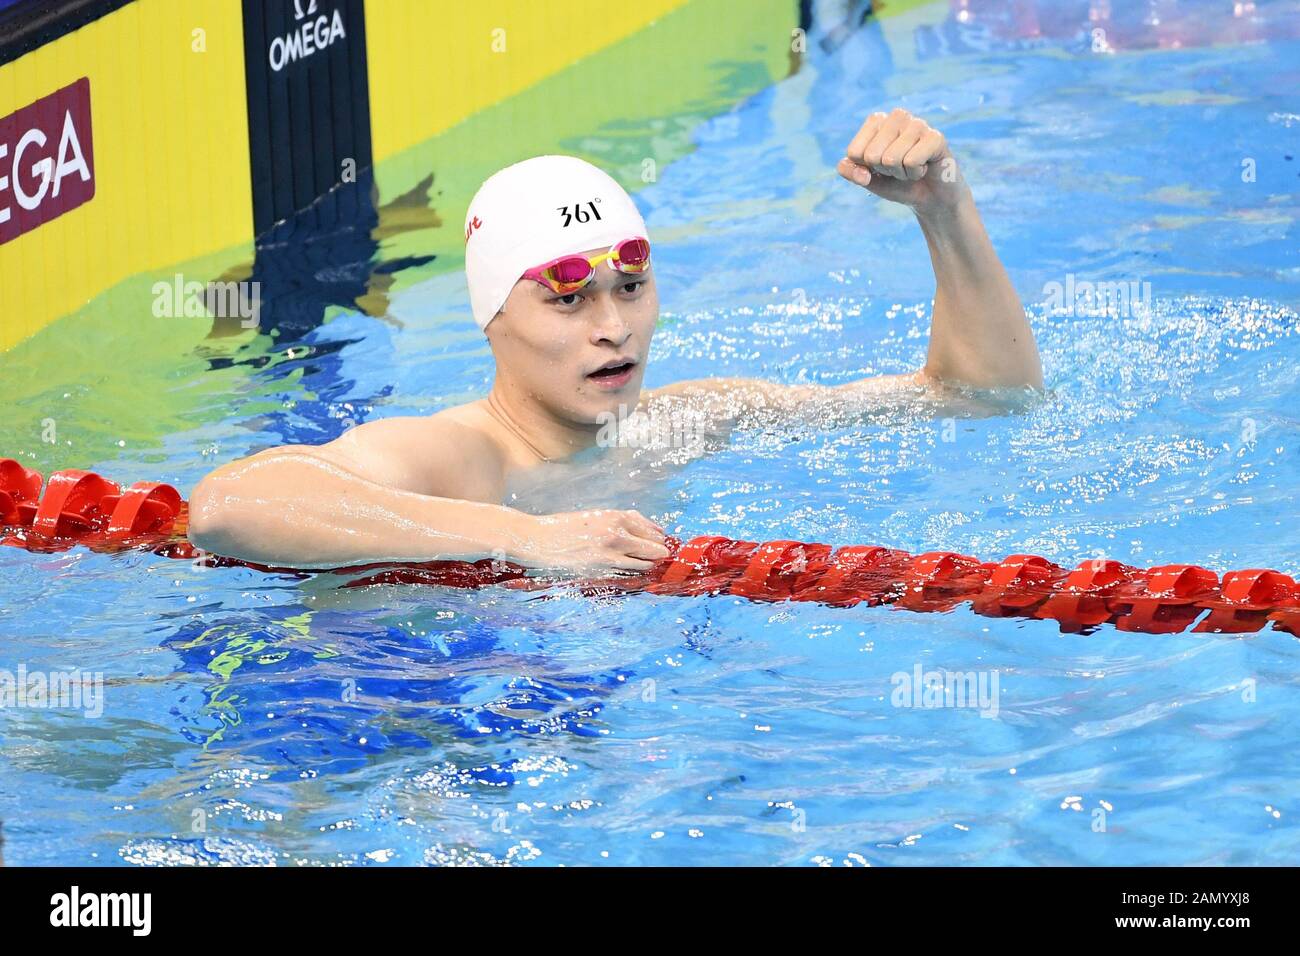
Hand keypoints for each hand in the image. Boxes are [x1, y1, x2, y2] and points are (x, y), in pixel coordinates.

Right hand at [519, 509, 669, 573]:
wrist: (538, 540)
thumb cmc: (565, 527)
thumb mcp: (595, 516)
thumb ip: (622, 520)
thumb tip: (649, 526)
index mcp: (614, 516)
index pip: (651, 529)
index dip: (658, 538)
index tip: (661, 542)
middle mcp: (616, 533)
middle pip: (653, 547)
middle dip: (659, 552)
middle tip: (660, 556)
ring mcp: (610, 553)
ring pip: (644, 563)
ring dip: (648, 564)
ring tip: (647, 564)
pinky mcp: (601, 569)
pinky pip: (628, 573)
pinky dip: (634, 572)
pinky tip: (631, 571)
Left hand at [836, 108, 968, 215]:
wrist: (931, 197)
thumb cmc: (898, 184)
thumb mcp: (869, 180)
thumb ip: (852, 173)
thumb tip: (852, 169)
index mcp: (876, 121)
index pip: (855, 152)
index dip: (867, 169)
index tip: (882, 167)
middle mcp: (897, 116)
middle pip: (872, 155)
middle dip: (885, 171)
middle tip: (900, 168)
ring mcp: (918, 123)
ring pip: (891, 159)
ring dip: (901, 173)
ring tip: (913, 168)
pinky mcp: (935, 136)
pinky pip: (911, 161)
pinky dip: (915, 173)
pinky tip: (925, 167)